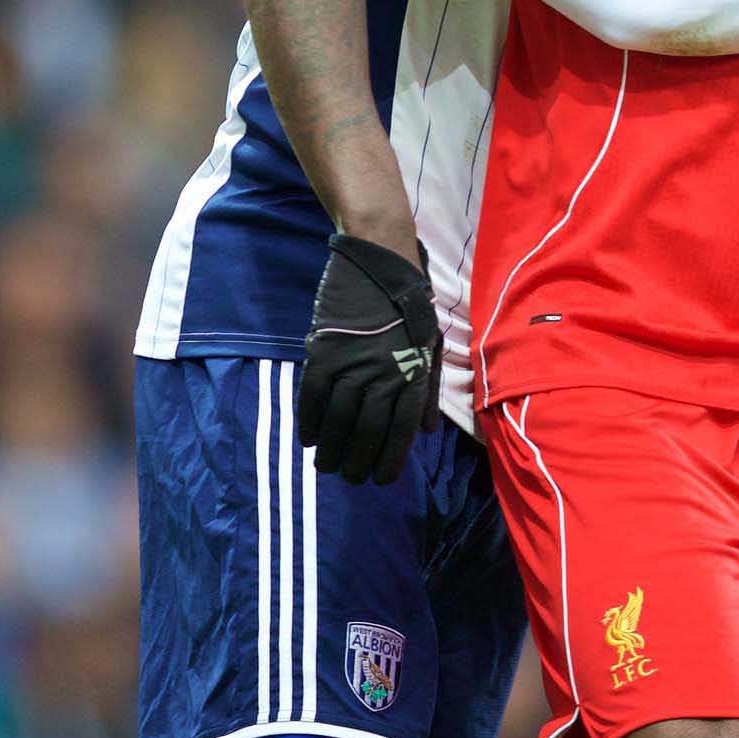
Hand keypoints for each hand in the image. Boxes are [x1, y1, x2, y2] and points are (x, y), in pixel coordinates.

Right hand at [298, 231, 444, 483]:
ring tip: (326, 466)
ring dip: (330, 449)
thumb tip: (426, 430)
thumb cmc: (409, 301)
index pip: (400, 431)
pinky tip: (309, 437)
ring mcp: (352, 362)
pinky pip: (312, 395)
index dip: (389, 460)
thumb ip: (428, 388)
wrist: (379, 258)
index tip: (380, 479)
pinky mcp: (325, 349)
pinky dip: (309, 420)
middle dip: (357, 462)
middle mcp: (384, 374)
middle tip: (349, 477)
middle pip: (367, 431)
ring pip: (338, 419)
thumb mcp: (430, 343)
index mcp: (413, 374)